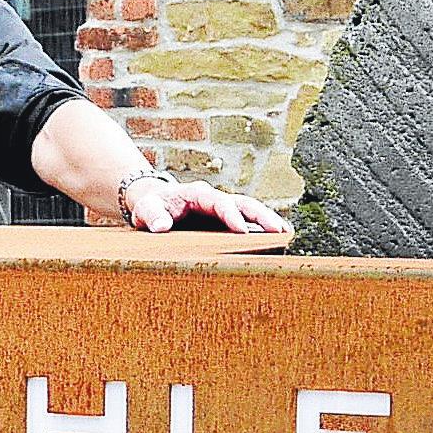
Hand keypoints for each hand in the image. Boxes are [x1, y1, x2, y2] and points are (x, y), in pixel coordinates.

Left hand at [119, 172, 289, 235]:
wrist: (155, 203)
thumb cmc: (151, 207)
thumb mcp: (146, 209)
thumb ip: (152, 215)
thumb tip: (161, 226)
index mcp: (197, 194)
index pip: (219, 202)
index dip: (231, 215)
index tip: (242, 231)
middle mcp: (214, 199)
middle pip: (243, 202)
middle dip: (261, 215)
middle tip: (278, 231)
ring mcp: (222, 208)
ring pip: (250, 210)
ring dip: (268, 220)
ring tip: (286, 234)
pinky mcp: (226, 219)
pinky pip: (248, 220)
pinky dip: (263, 227)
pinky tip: (279, 238)